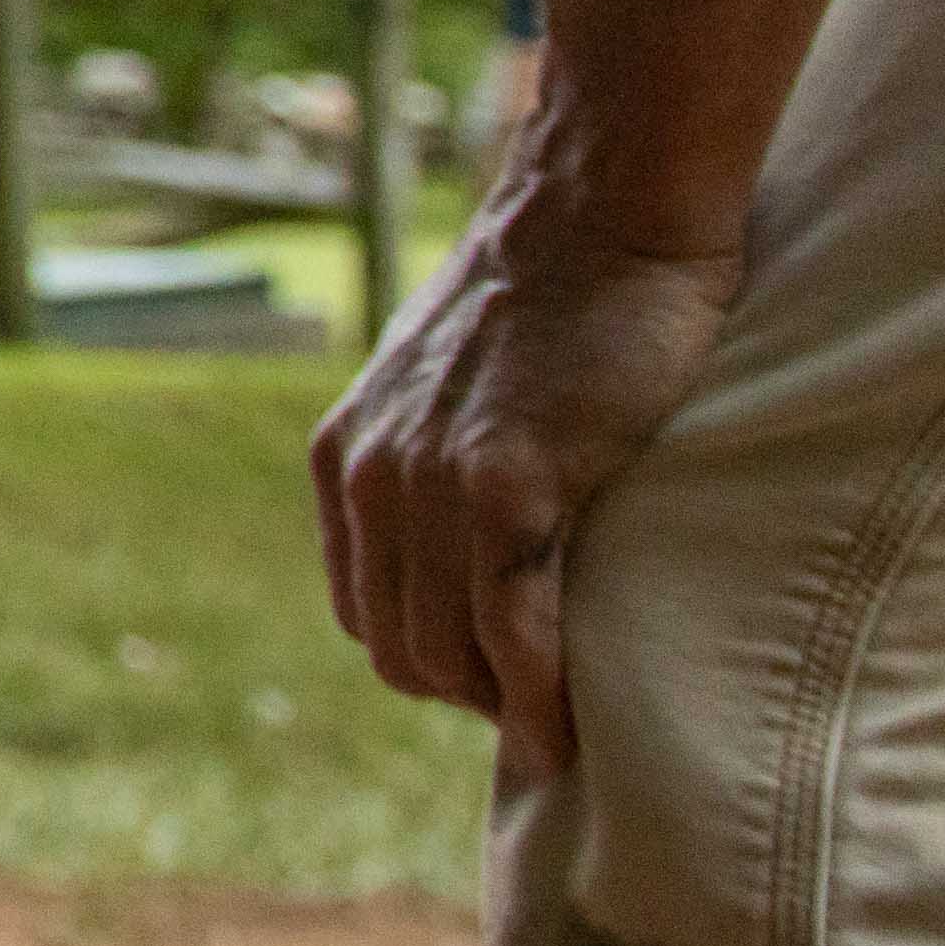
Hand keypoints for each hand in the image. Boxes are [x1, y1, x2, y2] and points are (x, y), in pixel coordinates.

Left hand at [312, 178, 743, 777]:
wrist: (601, 216)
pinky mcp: (504, 484)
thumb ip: (433, 457)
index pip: (363, 609)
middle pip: (395, 648)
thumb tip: (466, 541)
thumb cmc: (554, 300)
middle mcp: (367, 474)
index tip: (502, 680)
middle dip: (468, 699)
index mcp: (343, 455)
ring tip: (568, 730)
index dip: (431, 658)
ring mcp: (428, 483)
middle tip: (547, 716)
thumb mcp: (447, 384)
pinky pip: (512, 632)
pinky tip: (572, 728)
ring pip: (446, 656)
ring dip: (504, 713)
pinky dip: (541, 699)